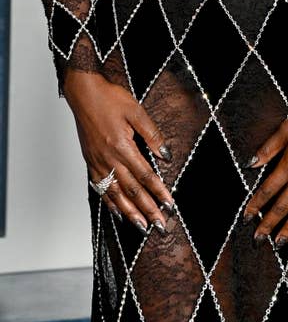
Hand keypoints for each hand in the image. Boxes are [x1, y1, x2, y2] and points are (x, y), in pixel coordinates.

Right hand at [64, 67, 174, 231]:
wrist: (84, 94)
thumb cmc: (110, 99)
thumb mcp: (137, 111)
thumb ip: (152, 135)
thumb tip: (166, 156)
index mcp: (122, 146)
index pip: (145, 176)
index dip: (159, 192)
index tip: (170, 205)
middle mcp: (108, 159)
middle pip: (132, 190)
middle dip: (148, 210)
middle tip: (160, 226)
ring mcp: (97, 163)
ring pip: (116, 194)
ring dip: (130, 213)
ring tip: (142, 227)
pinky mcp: (90, 162)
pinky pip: (101, 188)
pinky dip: (111, 203)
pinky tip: (118, 212)